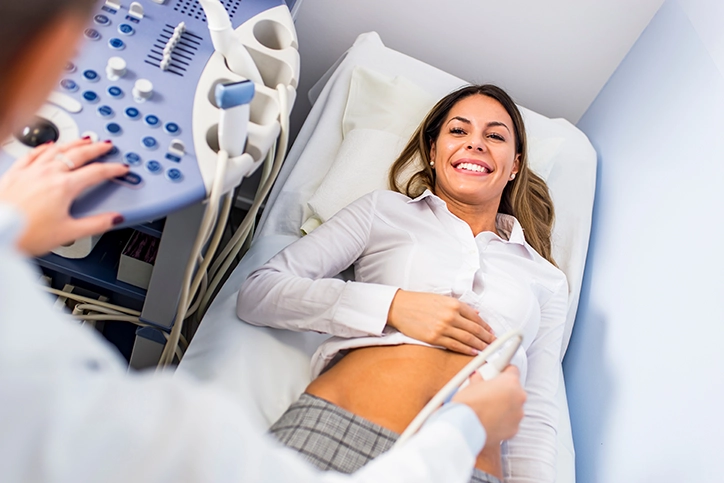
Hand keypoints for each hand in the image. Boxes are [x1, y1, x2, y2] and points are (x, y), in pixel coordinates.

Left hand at [0, 138, 128, 255]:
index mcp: (64, 187)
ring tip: (84, 139)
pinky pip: (33, 153)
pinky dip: (45, 147)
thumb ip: (96, 224)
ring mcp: (30, 171)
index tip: (122, 168)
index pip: (96, 172)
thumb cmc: (26, 234)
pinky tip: (50, 145)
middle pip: (78, 154)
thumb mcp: (68, 233)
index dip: (113, 169)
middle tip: (106, 145)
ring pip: (57, 149)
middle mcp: (48, 174)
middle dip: (96, 148)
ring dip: (74, 143)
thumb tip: (115, 218)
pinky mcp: (15, 173)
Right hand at [387, 289, 495, 355]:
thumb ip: (459, 306)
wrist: (399, 307)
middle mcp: (450, 316)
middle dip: (487, 338)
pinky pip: (454, 346)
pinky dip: (466, 350)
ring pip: (467, 339)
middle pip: (475, 330)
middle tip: (495, 343)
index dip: (486, 327)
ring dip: (480, 346)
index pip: (476, 318)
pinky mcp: (434, 338)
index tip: (491, 332)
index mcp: (453, 304)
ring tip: (487, 349)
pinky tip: (473, 352)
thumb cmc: (418, 302)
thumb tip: (475, 314)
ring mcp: (443, 328)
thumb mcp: (441, 298)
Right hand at [452, 366, 525, 443]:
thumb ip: (479, 380)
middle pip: (514, 390)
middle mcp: (518, 398)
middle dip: (503, 391)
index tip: (499, 374)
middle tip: (488, 393)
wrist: (464, 428)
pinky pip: (510, 422)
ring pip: (513, 407)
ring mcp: (518, 415)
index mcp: (510, 382)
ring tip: (486, 409)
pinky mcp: (514, 430)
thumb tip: (477, 378)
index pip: (513, 370)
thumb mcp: (471, 386)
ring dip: (503, 407)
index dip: (504, 371)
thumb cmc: (468, 405)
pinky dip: (502, 421)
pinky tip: (489, 420)